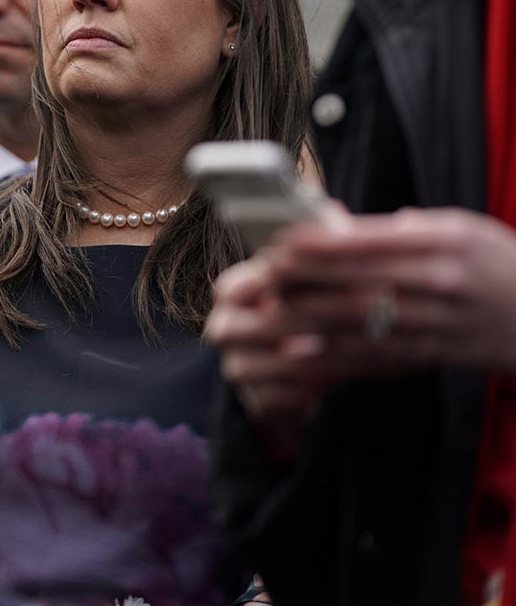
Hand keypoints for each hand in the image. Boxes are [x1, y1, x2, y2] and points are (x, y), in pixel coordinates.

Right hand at [205, 256, 394, 450]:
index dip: (307, 271)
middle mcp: (226, 326)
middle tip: (380, 307)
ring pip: (288, 362)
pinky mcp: (256, 399)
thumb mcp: (310, 276)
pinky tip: (375, 368)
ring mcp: (238, 365)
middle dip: (331, 315)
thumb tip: (335, 213)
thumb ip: (320, 245)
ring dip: (340, 354)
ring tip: (386, 343)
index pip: (258, 275)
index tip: (358, 269)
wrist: (294, 372)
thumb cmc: (307, 310)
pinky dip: (337, 382)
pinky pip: (296, 395)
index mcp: (233, 289)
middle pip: (272, 321)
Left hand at [266, 208, 515, 373]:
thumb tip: (342, 223)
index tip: (282, 241)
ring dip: (312, 318)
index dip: (320, 243)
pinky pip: (381, 354)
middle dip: (305, 279)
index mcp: (447, 239)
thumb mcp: (466, 229)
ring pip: (363, 321)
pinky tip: (305, 350)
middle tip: (266, 275)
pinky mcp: (440, 353)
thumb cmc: (503, 265)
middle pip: (359, 279)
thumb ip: (407, 227)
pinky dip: (339, 352)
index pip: (370, 239)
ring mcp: (443, 321)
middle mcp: (444, 279)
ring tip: (274, 310)